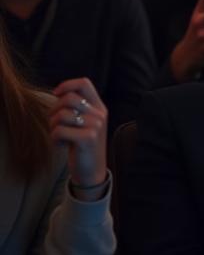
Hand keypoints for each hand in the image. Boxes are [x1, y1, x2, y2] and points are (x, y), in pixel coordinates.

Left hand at [49, 79, 108, 198]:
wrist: (92, 171)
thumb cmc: (82, 145)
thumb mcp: (85, 123)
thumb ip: (77, 108)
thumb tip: (59, 93)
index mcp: (99, 108)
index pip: (84, 83)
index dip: (66, 85)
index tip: (55, 94)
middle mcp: (100, 114)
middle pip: (68, 98)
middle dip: (54, 110)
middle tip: (54, 124)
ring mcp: (96, 126)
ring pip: (61, 115)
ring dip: (52, 127)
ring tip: (59, 136)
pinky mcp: (88, 138)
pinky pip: (59, 131)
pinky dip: (55, 139)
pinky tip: (62, 145)